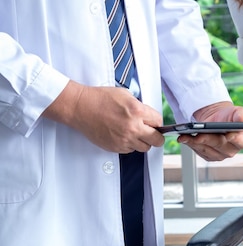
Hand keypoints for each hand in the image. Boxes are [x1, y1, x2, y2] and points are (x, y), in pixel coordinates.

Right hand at [43, 80, 163, 152]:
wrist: (80, 107)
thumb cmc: (100, 99)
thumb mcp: (126, 95)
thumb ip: (140, 107)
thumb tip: (149, 116)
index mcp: (137, 112)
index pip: (159, 122)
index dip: (156, 122)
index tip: (153, 122)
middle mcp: (133, 127)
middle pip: (157, 140)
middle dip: (156, 136)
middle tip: (152, 133)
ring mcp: (124, 139)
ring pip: (145, 148)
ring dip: (143, 141)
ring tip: (135, 133)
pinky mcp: (115, 147)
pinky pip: (130, 150)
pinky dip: (130, 145)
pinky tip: (123, 135)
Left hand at [178, 101, 242, 160]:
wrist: (217, 119)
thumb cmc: (229, 116)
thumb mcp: (239, 112)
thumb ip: (242, 116)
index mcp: (242, 140)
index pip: (240, 142)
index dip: (234, 139)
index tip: (227, 135)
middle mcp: (231, 150)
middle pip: (220, 146)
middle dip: (208, 140)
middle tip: (199, 135)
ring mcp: (219, 155)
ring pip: (206, 150)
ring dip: (195, 143)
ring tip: (186, 136)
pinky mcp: (208, 155)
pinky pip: (198, 151)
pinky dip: (190, 144)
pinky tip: (184, 137)